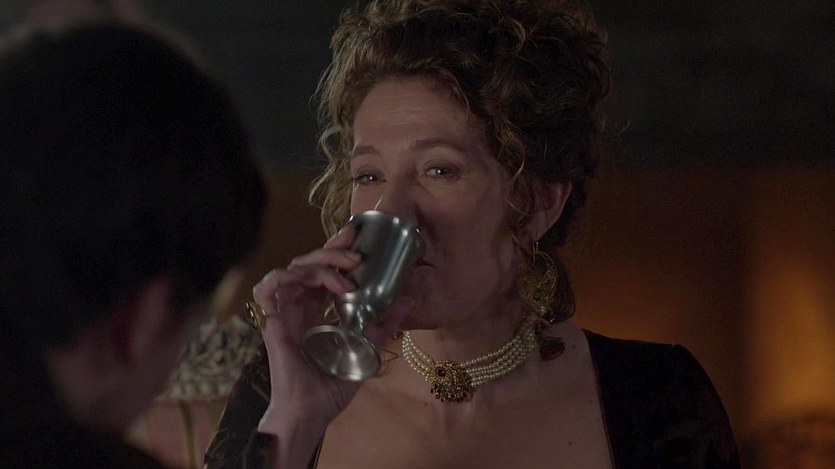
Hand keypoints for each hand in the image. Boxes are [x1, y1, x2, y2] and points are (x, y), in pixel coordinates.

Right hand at [252, 226, 408, 467]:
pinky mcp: (274, 322)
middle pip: (308, 262)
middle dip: (333, 248)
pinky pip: (269, 287)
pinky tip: (315, 282)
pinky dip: (287, 275)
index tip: (359, 237)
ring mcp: (284, 313)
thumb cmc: (330, 387)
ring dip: (320, 263)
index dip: (336, 249)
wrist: (310, 414)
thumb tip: (408, 300)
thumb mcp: (366, 350)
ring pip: (293, 267)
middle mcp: (298, 307)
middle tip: (357, 249)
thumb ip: (383, 325)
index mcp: (315, 312)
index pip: (322, 269)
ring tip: (347, 275)